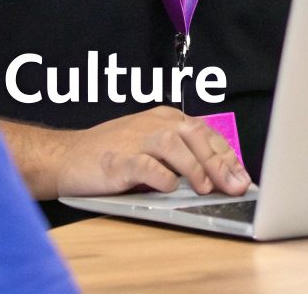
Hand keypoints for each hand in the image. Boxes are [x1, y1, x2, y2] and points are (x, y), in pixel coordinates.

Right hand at [0, 109, 249, 199]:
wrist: (65, 157)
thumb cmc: (111, 154)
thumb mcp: (150, 146)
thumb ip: (180, 155)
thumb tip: (219, 178)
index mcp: (165, 118)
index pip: (206, 133)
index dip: (227, 156)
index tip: (243, 177)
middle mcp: (153, 124)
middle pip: (195, 135)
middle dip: (219, 162)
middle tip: (235, 186)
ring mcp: (133, 140)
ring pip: (173, 145)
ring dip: (194, 167)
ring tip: (206, 188)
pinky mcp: (116, 159)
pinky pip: (144, 165)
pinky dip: (160, 176)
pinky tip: (170, 188)